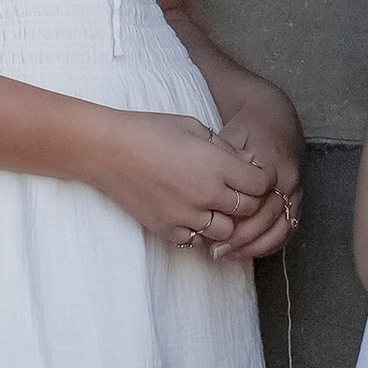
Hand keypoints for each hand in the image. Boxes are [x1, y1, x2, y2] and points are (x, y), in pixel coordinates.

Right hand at [90, 109, 284, 255]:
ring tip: (211, 204)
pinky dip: (197, 230)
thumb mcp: (194, 127)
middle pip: (247, 210)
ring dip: (223, 219)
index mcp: (217, 165)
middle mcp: (207, 194)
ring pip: (226, 231)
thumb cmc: (149, 130)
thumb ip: (224, 148)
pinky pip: (196, 240)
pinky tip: (189, 213)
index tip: (249, 175)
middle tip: (233, 190)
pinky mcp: (167, 229)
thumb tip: (244, 163)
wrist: (106, 149)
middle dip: (245, 200)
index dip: (258, 180)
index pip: (260, 185)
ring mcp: (187, 215)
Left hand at [209, 88, 302, 263]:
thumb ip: (222, 163)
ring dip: (255, 247)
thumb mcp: (230, 138)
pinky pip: (286, 229)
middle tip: (216, 251)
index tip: (213, 231)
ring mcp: (296, 192)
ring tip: (228, 256)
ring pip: (281, 229)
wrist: (275, 120)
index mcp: (272, 164)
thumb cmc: (247, 129)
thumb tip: (205, 188)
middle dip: (243, 239)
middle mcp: (289, 180)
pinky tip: (244, 252)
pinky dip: (266, 244)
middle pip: (269, 218)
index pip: (257, 200)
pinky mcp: (296, 200)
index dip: (236, 219)